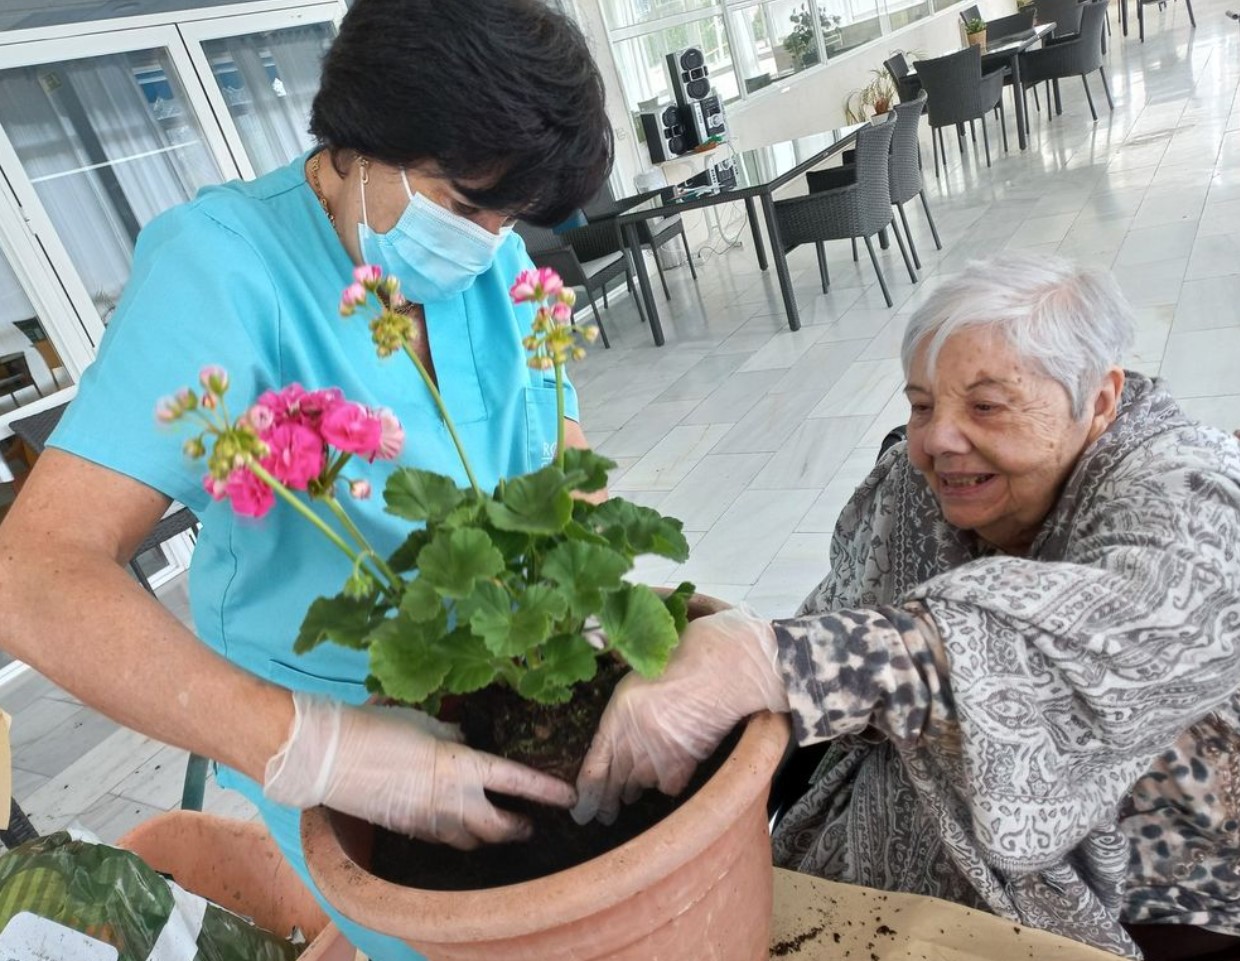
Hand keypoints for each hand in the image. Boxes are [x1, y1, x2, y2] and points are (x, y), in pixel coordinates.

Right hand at [263, 693, 575, 848]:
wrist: (334, 757)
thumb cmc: (380, 728)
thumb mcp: (424, 722)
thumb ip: (451, 733)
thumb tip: (463, 737)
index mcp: (464, 765)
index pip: (517, 781)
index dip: (546, 791)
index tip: (568, 798)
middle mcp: (454, 800)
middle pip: (499, 827)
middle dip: (518, 828)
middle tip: (529, 825)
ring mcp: (431, 820)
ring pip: (472, 841)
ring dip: (488, 837)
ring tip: (497, 830)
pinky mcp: (410, 830)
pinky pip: (443, 839)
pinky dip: (457, 836)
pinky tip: (456, 826)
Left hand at [571, 605, 788, 825]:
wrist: (721, 669)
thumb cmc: (683, 661)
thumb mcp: (640, 678)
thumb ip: (626, 711)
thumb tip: (621, 733)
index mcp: (616, 715)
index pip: (594, 764)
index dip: (588, 790)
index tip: (582, 807)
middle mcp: (632, 740)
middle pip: (614, 782)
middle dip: (607, 800)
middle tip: (603, 813)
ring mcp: (658, 756)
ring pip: (639, 785)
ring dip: (634, 792)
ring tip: (630, 798)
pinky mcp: (684, 765)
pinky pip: (669, 786)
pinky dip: (668, 783)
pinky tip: (667, 778)